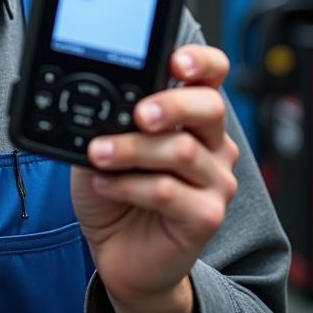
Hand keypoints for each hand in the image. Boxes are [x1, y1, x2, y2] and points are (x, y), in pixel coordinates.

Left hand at [71, 44, 239, 309]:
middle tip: (139, 113)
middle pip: (209, 106)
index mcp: (191, 116)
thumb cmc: (114, 191)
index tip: (176, 61)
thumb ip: (110, 119)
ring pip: (180, 150)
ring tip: (97, 153)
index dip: (201, 62)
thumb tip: (98, 99)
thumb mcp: (102, 143)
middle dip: (172, 103)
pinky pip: (168, 191)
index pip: (212, 76)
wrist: (118, 252)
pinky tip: (105, 184)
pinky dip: (128, 185)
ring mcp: (215, 181)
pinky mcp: (206, 216)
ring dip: (130, 149)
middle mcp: (213, 144)